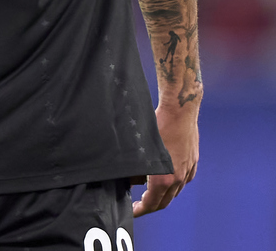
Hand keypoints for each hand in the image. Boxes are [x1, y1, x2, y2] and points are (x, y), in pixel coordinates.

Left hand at [132, 102, 198, 216]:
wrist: (180, 110)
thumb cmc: (158, 124)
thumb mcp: (143, 148)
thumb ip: (138, 167)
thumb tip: (129, 177)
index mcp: (164, 179)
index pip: (152, 204)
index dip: (141, 210)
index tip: (134, 212)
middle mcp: (178, 178)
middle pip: (164, 202)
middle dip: (150, 206)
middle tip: (139, 205)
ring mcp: (187, 170)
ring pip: (175, 192)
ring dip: (162, 195)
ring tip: (150, 191)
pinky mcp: (192, 162)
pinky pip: (183, 180)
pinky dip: (174, 184)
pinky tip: (167, 178)